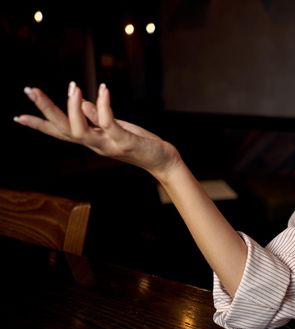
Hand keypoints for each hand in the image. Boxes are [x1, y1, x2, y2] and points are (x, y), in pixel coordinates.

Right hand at [15, 82, 180, 177]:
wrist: (161, 160)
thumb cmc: (138, 143)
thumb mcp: (114, 128)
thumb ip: (96, 118)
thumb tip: (81, 103)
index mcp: (91, 140)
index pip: (60, 132)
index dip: (40, 125)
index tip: (18, 117)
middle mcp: (95, 145)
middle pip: (63, 129)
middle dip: (46, 110)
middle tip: (30, 90)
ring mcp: (108, 145)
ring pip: (80, 130)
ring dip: (73, 108)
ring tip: (73, 87)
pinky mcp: (124, 141)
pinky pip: (109, 123)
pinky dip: (103, 106)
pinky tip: (102, 89)